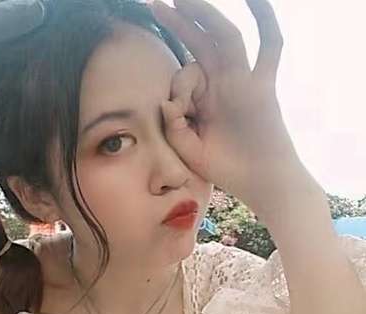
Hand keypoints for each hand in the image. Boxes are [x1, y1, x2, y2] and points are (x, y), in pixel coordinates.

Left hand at [153, 0, 318, 221]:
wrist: (261, 183)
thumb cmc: (227, 169)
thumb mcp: (191, 152)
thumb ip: (175, 131)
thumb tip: (164, 102)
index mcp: (205, 100)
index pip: (184, 77)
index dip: (176, 88)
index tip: (177, 112)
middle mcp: (222, 85)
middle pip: (200, 43)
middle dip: (178, 23)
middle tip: (154, 3)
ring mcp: (243, 82)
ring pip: (224, 38)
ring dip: (204, 15)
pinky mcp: (263, 86)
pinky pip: (269, 47)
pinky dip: (265, 22)